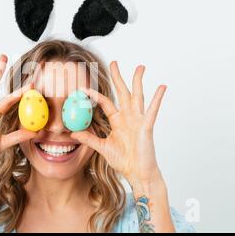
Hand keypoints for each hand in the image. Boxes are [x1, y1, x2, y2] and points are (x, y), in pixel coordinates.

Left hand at [70, 62, 166, 187]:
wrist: (137, 172)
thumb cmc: (123, 160)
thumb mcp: (102, 147)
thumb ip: (89, 138)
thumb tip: (73, 133)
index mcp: (118, 120)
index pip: (105, 103)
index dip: (95, 95)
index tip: (83, 88)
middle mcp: (128, 117)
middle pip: (122, 92)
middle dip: (118, 77)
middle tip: (114, 62)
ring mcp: (138, 120)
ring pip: (137, 96)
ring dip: (138, 81)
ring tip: (140, 67)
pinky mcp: (147, 126)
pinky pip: (152, 110)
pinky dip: (157, 98)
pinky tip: (161, 87)